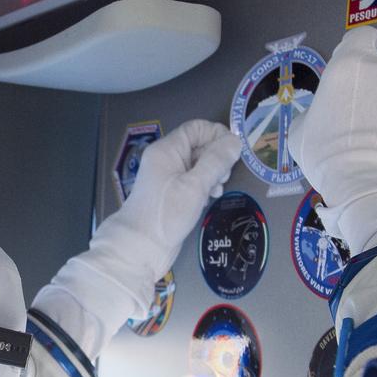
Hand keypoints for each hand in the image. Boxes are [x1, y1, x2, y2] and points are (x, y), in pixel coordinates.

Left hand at [31, 120, 240, 356]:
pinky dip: (205, 185)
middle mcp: (166, 160)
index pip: (196, 128)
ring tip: (218, 189)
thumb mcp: (195, 186)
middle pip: (198, 145)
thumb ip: (216, 162)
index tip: (233, 151)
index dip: (217, 134)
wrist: (140, 249)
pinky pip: (193, 181)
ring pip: (198, 164)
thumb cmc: (166, 215)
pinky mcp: (172, 194)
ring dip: (213, 173)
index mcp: (166, 150)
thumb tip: (235, 142)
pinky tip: (210, 197)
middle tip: (225, 176)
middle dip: (217, 156)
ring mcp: (168, 178)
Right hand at [288, 27, 376, 255]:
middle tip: (357, 122)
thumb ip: (315, 111)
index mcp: (350, 64)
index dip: (356, 50)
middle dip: (371, 89)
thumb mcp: (301, 132)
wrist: (373, 187)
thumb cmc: (327, 155)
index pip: (361, 36)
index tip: (351, 71)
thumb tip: (324, 114)